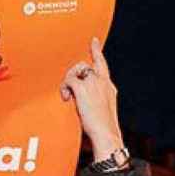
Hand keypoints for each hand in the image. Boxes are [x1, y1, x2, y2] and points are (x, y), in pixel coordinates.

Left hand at [60, 37, 123, 160]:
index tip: (93, 41)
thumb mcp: (103, 110)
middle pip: (86, 65)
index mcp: (109, 87)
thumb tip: (78, 98)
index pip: (102, 64)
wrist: (106, 134)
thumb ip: (95, 100)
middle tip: (68, 84)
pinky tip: (67, 98)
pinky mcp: (83, 89)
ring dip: (69, 81)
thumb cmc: (103, 128)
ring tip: (69, 96)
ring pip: (77, 70)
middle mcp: (103, 82)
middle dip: (75, 71)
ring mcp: (94, 84)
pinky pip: (69, 80)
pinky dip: (65, 87)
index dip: (97, 51)